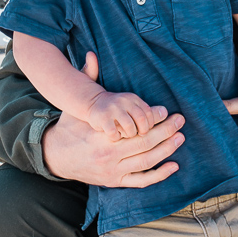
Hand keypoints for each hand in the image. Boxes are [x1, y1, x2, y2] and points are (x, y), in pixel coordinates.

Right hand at [42, 51, 185, 187]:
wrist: (56, 157)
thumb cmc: (70, 128)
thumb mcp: (75, 106)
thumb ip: (86, 80)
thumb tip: (91, 55)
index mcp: (100, 136)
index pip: (133, 127)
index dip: (152, 119)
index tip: (165, 110)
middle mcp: (108, 156)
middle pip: (144, 143)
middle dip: (165, 131)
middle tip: (180, 120)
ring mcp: (112, 171)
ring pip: (146, 161)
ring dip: (166, 149)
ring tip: (180, 137)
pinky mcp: (115, 181)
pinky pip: (141, 180)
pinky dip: (159, 175)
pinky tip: (174, 166)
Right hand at [87, 90, 159, 140]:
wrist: (90, 104)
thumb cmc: (115, 111)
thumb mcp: (130, 107)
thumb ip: (148, 111)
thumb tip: (165, 112)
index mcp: (132, 98)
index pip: (149, 113)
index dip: (151, 125)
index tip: (148, 132)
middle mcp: (123, 101)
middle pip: (142, 120)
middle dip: (145, 132)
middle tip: (142, 137)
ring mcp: (112, 109)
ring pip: (130, 128)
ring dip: (130, 136)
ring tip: (127, 138)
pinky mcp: (102, 118)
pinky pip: (115, 133)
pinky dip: (117, 138)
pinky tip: (115, 139)